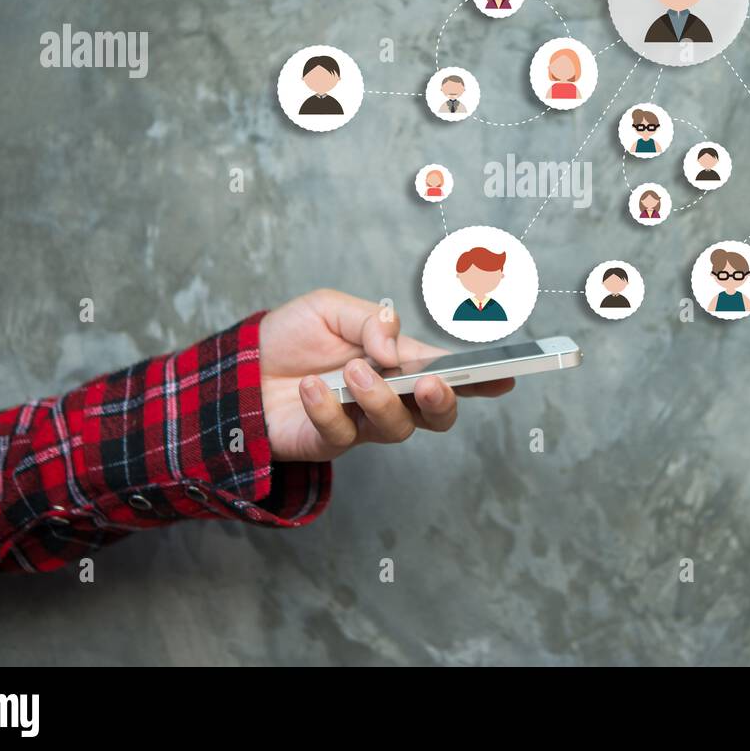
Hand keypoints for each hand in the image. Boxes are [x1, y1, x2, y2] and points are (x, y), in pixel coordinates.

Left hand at [258, 289, 512, 461]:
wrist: (241, 367)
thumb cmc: (293, 336)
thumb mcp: (331, 308)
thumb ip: (369, 321)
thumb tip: (393, 347)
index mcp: (400, 362)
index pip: (448, 370)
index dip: (482, 377)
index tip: (508, 376)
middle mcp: (390, 397)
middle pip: (437, 414)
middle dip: (443, 401)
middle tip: (429, 382)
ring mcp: (362, 423)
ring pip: (396, 427)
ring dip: (380, 399)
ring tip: (353, 371)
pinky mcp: (329, 442)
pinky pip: (341, 433)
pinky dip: (327, 407)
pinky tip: (310, 387)